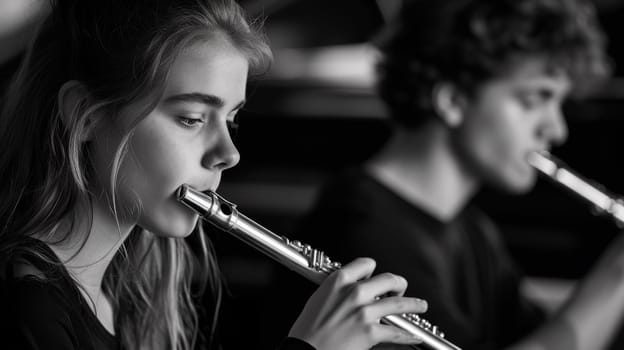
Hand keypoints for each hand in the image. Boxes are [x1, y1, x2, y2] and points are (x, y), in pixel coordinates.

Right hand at [288, 257, 427, 349]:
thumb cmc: (307, 330)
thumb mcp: (319, 299)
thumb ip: (337, 291)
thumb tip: (350, 290)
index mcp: (339, 280)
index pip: (367, 263)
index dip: (374, 270)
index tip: (377, 277)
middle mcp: (354, 292)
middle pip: (388, 279)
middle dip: (399, 284)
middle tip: (401, 290)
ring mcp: (364, 312)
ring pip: (399, 303)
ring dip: (414, 304)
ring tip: (422, 306)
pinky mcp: (370, 332)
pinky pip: (396, 331)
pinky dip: (409, 335)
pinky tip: (415, 335)